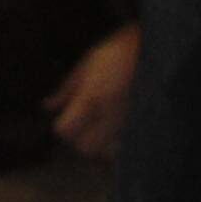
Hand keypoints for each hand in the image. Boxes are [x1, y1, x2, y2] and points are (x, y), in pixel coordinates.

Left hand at [47, 23, 139, 158]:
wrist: (153, 50)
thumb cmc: (116, 52)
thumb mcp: (84, 65)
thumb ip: (66, 90)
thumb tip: (47, 106)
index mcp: (92, 98)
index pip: (66, 130)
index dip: (61, 127)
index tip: (62, 119)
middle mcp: (109, 115)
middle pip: (85, 148)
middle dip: (78, 140)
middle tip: (79, 125)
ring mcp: (128, 123)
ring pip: (106, 152)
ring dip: (98, 145)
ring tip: (97, 130)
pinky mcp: (142, 125)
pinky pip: (125, 147)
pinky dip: (117, 145)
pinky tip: (114, 131)